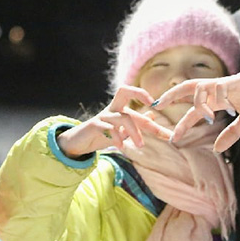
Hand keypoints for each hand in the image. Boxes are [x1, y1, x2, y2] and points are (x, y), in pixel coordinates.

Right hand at [56, 85, 171, 157]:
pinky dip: (117, 138)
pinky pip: (109, 129)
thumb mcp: (121, 130)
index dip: (141, 94)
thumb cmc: (101, 135)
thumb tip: (152, 115)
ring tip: (141, 145)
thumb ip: (135, 123)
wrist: (78, 143)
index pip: (130, 93)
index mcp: (118, 107)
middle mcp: (110, 109)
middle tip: (161, 132)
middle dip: (144, 111)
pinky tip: (122, 147)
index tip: (155, 104)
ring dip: (135, 133)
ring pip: (123, 118)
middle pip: (126, 97)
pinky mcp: (94, 126)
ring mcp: (102, 116)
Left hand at [155, 68, 239, 152]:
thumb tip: (216, 149)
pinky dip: (218, 97)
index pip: (194, 109)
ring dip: (198, 103)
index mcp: (218, 98)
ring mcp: (227, 83)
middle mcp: (218, 89)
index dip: (182, 122)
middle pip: (188, 87)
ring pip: (201, 87)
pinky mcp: (238, 80)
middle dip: (172, 95)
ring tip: (206, 116)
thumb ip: (231, 134)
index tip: (172, 137)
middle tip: (157, 105)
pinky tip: (223, 108)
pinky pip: (220, 86)